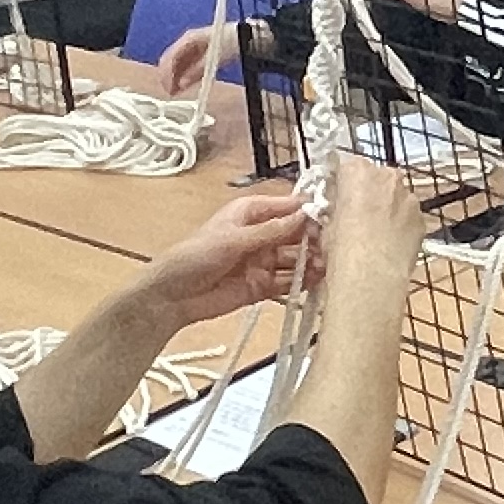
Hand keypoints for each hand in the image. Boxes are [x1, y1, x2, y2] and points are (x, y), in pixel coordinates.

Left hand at [134, 185, 313, 325]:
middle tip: (331, 245)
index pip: (286, 207)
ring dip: (310, 261)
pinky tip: (316, 281)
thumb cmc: (193, 257)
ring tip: (325, 265)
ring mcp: (262, 261)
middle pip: (295, 233)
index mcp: (249, 214)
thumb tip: (303, 216)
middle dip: (313, 238)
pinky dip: (302, 282)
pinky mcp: (263, 286)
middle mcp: (260, 235)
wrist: (171, 296)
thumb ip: (270, 231)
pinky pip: (288, 282)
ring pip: (295, 258)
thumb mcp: (233, 239)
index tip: (329, 214)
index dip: (307, 210)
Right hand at [151, 24, 226, 99]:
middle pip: (169, 61)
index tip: (168, 88)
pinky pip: (184, 66)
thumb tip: (181, 84)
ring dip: (173, 78)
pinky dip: (182, 77)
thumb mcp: (214, 57)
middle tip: (170, 93)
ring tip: (175, 93)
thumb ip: (197, 70)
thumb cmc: (230, 42)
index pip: (170, 57)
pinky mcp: (195, 54)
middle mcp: (185, 42)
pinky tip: (182, 87)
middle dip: (167, 77)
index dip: (166, 74)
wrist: (243, 35)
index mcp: (188, 39)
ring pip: (175, 65)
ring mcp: (190, 48)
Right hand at [314, 154, 431, 301]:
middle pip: (374, 178)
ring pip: (394, 196)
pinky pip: (407, 216)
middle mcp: (387, 176)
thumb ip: (333, 207)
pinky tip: (389, 244)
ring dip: (385, 208)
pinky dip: (400, 225)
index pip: (345, 166)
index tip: (336, 198)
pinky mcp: (422, 219)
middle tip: (355, 216)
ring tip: (374, 235)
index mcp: (357, 171)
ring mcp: (408, 197)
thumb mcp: (325, 224)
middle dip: (366, 193)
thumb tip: (335, 208)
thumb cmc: (343, 250)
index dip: (340, 183)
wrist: (372, 277)